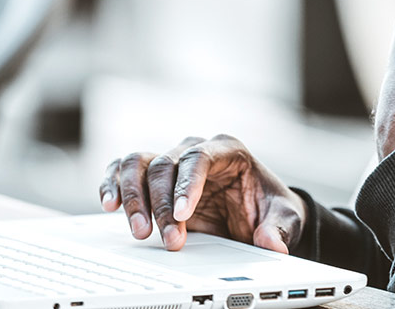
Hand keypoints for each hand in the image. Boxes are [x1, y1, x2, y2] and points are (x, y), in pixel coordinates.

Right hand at [99, 134, 306, 253]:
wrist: (257, 214)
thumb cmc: (269, 209)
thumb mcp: (284, 218)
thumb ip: (279, 229)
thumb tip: (272, 245)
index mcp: (228, 151)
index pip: (200, 158)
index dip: (187, 184)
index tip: (183, 214)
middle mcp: (196, 151)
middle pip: (166, 164)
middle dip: (163, 205)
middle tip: (171, 241)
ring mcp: (172, 162)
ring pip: (139, 163)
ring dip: (134, 196)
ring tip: (139, 231)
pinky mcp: (154, 178)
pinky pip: (124, 171)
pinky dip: (113, 184)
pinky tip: (109, 205)